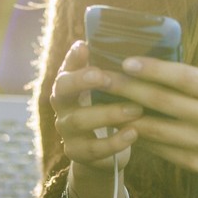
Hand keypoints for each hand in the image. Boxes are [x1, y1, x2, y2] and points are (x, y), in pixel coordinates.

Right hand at [50, 40, 142, 172]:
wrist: (102, 152)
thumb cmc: (109, 109)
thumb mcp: (109, 90)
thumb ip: (113, 71)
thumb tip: (135, 44)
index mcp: (69, 84)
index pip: (66, 67)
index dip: (73, 58)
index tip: (85, 47)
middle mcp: (62, 105)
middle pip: (62, 90)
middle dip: (81, 81)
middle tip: (104, 76)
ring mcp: (67, 130)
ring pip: (79, 120)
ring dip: (109, 113)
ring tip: (136, 109)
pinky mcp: (77, 153)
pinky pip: (94, 149)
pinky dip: (115, 141)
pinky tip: (133, 133)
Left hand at [102, 26, 197, 180]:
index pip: (184, 78)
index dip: (154, 70)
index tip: (127, 61)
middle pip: (163, 102)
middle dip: (129, 89)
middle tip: (101, 77)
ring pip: (157, 129)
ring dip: (128, 115)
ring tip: (104, 101)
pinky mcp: (196, 163)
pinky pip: (162, 150)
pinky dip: (141, 138)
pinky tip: (122, 125)